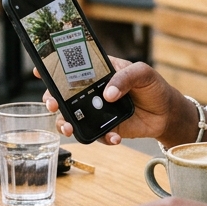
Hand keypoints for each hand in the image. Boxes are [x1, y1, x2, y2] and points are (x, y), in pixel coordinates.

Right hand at [39, 59, 191, 145]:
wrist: (167, 113)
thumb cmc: (153, 86)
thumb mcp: (142, 73)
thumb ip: (124, 78)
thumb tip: (107, 93)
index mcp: (99, 72)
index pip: (73, 67)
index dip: (53, 68)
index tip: (39, 70)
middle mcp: (93, 91)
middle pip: (64, 95)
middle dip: (52, 100)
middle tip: (52, 104)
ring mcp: (96, 111)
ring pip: (72, 118)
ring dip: (66, 124)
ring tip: (70, 129)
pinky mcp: (105, 128)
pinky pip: (94, 135)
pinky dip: (101, 138)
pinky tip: (114, 137)